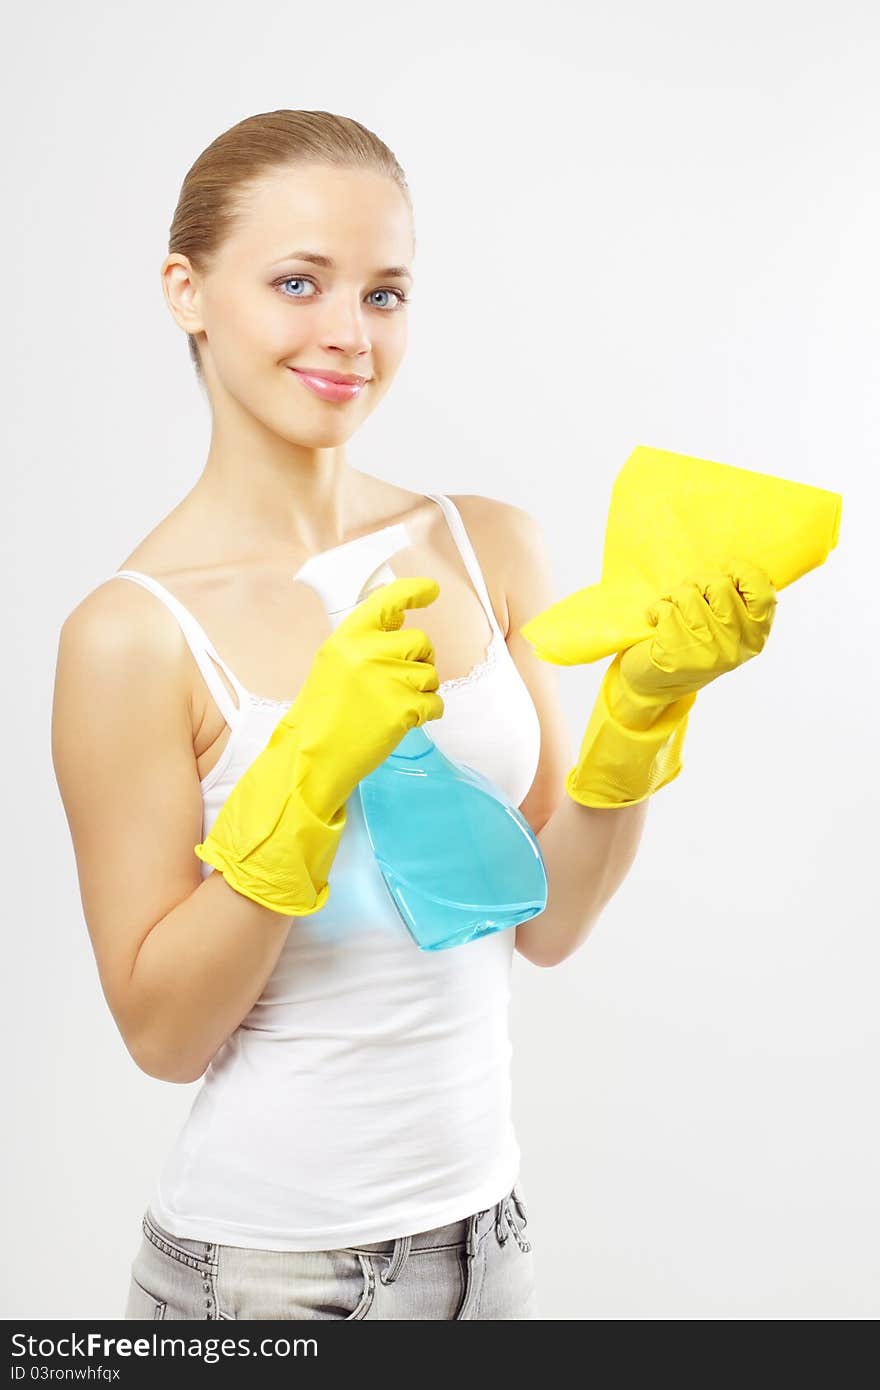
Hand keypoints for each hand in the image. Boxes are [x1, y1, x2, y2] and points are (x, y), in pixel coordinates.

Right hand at [290, 575, 444, 820]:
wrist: (313, 755)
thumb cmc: (322, 714)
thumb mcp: (334, 664)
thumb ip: (365, 642)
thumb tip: (401, 624)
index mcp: (348, 637)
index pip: (388, 601)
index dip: (413, 592)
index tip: (431, 589)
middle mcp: (369, 653)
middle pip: (420, 641)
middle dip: (420, 658)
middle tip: (402, 679)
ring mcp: (389, 680)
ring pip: (431, 673)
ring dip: (423, 690)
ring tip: (395, 704)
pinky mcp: (404, 709)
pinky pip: (435, 702)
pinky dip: (427, 713)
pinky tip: (405, 720)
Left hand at [617, 559, 776, 710]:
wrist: (655, 683)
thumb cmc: (693, 641)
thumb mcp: (725, 625)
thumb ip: (737, 600)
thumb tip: (733, 563)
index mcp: (756, 634)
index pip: (763, 592)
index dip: (742, 572)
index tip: (724, 569)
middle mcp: (737, 645)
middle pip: (719, 586)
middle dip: (697, 582)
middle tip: (686, 595)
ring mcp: (708, 652)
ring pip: (689, 595)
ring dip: (672, 596)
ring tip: (670, 611)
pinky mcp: (677, 655)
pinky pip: (665, 609)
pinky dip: (655, 610)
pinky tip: (655, 623)